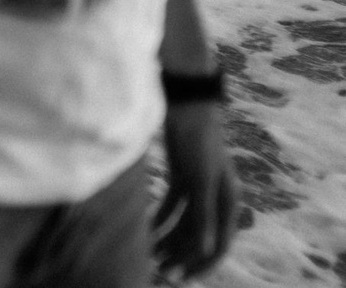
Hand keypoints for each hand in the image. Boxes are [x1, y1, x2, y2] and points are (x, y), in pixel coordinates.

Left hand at [155, 102, 239, 280]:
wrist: (185, 105)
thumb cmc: (196, 141)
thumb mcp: (199, 181)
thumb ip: (202, 215)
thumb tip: (205, 249)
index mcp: (228, 202)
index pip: (218, 243)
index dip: (200, 263)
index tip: (181, 278)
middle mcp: (216, 197)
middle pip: (200, 235)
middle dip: (182, 254)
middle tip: (161, 271)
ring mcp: (199, 187)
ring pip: (184, 222)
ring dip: (170, 239)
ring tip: (151, 255)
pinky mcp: (182, 176)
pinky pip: (173, 206)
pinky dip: (161, 219)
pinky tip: (147, 231)